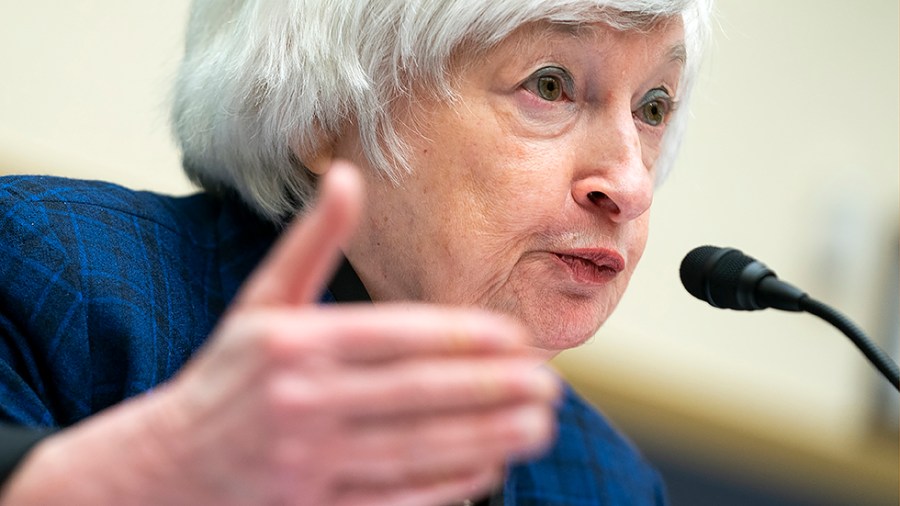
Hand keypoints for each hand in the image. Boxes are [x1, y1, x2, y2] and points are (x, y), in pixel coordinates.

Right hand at [1, 162, 558, 505]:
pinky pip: (394, 499)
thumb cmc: (229, 375)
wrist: (168, 465)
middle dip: (490, 389)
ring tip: (538, 424)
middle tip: (549, 382)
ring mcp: (307, 462)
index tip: (516, 338)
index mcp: (293, 343)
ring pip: (414, 450)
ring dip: (484, 438)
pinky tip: (491, 469)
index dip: (461, 338)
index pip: (393, 337)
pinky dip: (446, 487)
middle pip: (415, 395)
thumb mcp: (260, 301)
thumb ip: (312, 243)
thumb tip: (347, 175)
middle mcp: (301, 402)